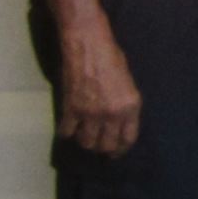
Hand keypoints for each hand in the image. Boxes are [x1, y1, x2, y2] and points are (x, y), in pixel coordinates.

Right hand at [58, 29, 141, 157]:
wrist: (88, 46)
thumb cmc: (112, 59)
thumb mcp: (129, 84)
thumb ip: (125, 106)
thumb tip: (118, 123)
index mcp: (130, 107)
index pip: (128, 139)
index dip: (121, 149)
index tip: (116, 152)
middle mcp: (112, 114)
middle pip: (106, 145)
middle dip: (103, 149)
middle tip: (100, 147)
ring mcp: (90, 113)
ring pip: (86, 142)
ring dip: (85, 142)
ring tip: (85, 137)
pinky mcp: (71, 109)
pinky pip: (67, 131)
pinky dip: (67, 133)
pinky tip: (68, 130)